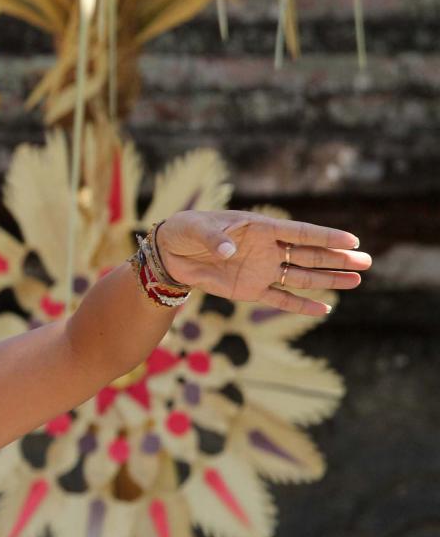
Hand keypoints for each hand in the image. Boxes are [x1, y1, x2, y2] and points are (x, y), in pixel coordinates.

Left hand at [153, 210, 371, 316]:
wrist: (171, 252)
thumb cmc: (187, 230)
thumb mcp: (197, 229)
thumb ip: (215, 238)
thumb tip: (229, 250)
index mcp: (260, 227)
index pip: (299, 233)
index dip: (325, 237)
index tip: (351, 240)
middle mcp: (267, 249)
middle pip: (309, 255)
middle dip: (337, 259)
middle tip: (366, 262)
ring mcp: (261, 270)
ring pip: (301, 276)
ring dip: (327, 279)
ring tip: (356, 281)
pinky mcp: (250, 290)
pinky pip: (280, 299)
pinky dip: (300, 305)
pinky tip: (324, 309)